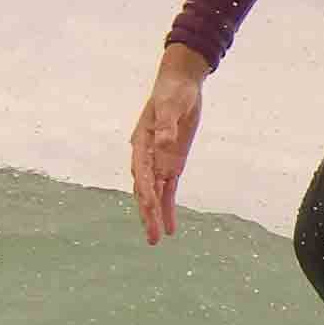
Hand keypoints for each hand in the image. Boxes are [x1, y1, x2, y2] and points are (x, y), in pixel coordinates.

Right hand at [130, 46, 208, 244]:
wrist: (181, 85)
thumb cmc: (173, 92)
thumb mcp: (171, 106)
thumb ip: (167, 126)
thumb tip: (164, 143)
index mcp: (142, 143)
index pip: (142, 172)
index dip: (145, 190)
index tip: (150, 207)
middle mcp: (147, 157)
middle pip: (145, 190)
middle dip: (147, 214)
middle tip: (152, 238)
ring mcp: (159, 162)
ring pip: (155, 194)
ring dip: (156, 216)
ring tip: (157, 239)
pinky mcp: (173, 163)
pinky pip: (169, 189)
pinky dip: (168, 207)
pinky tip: (171, 226)